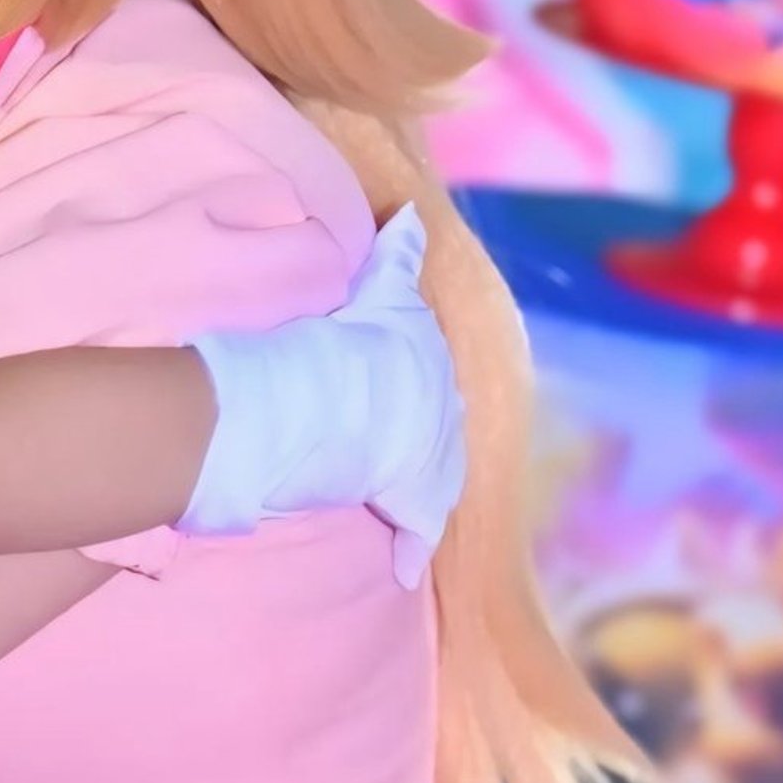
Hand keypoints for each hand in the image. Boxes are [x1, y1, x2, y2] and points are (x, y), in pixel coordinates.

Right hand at [187, 208, 465, 587]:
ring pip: (436, 478)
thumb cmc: (352, 337)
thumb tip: (413, 216)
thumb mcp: (381, 289)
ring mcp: (434, 458)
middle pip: (440, 429)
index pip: (432, 381)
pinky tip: (401, 566)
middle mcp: (446, 412)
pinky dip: (410, 547)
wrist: (337, 393)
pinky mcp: (414, 500)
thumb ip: (399, 254)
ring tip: (399, 500)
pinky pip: (417, 531)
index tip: (396, 394)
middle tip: (399, 450)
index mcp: (434, 365)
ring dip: (423, 491)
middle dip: (427, 440)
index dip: (413, 389)